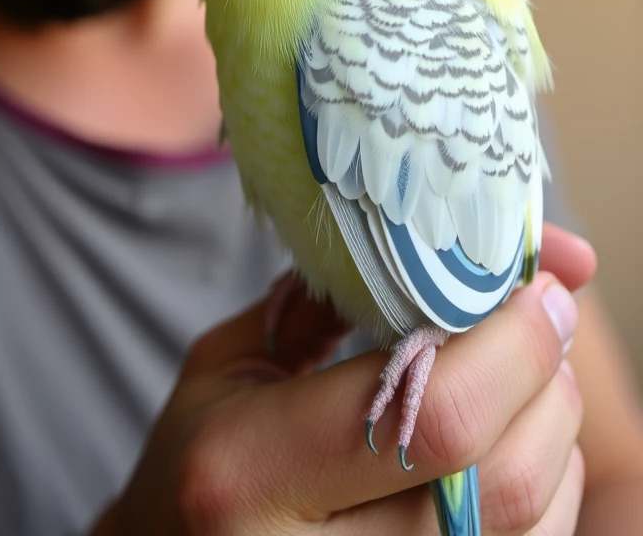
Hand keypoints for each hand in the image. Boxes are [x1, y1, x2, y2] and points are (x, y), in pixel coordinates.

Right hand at [97, 224, 595, 533]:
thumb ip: (341, 301)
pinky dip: (545, 489)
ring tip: (530, 377)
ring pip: (527, 527)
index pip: (434, 414)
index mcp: (249, 471)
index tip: (538, 288)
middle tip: (542, 321)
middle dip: (545, 384)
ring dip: (553, 436)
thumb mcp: (238, 358)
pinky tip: (515, 442)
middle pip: (498, 481)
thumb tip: (462, 247)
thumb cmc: (201, 451)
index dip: (512, 346)